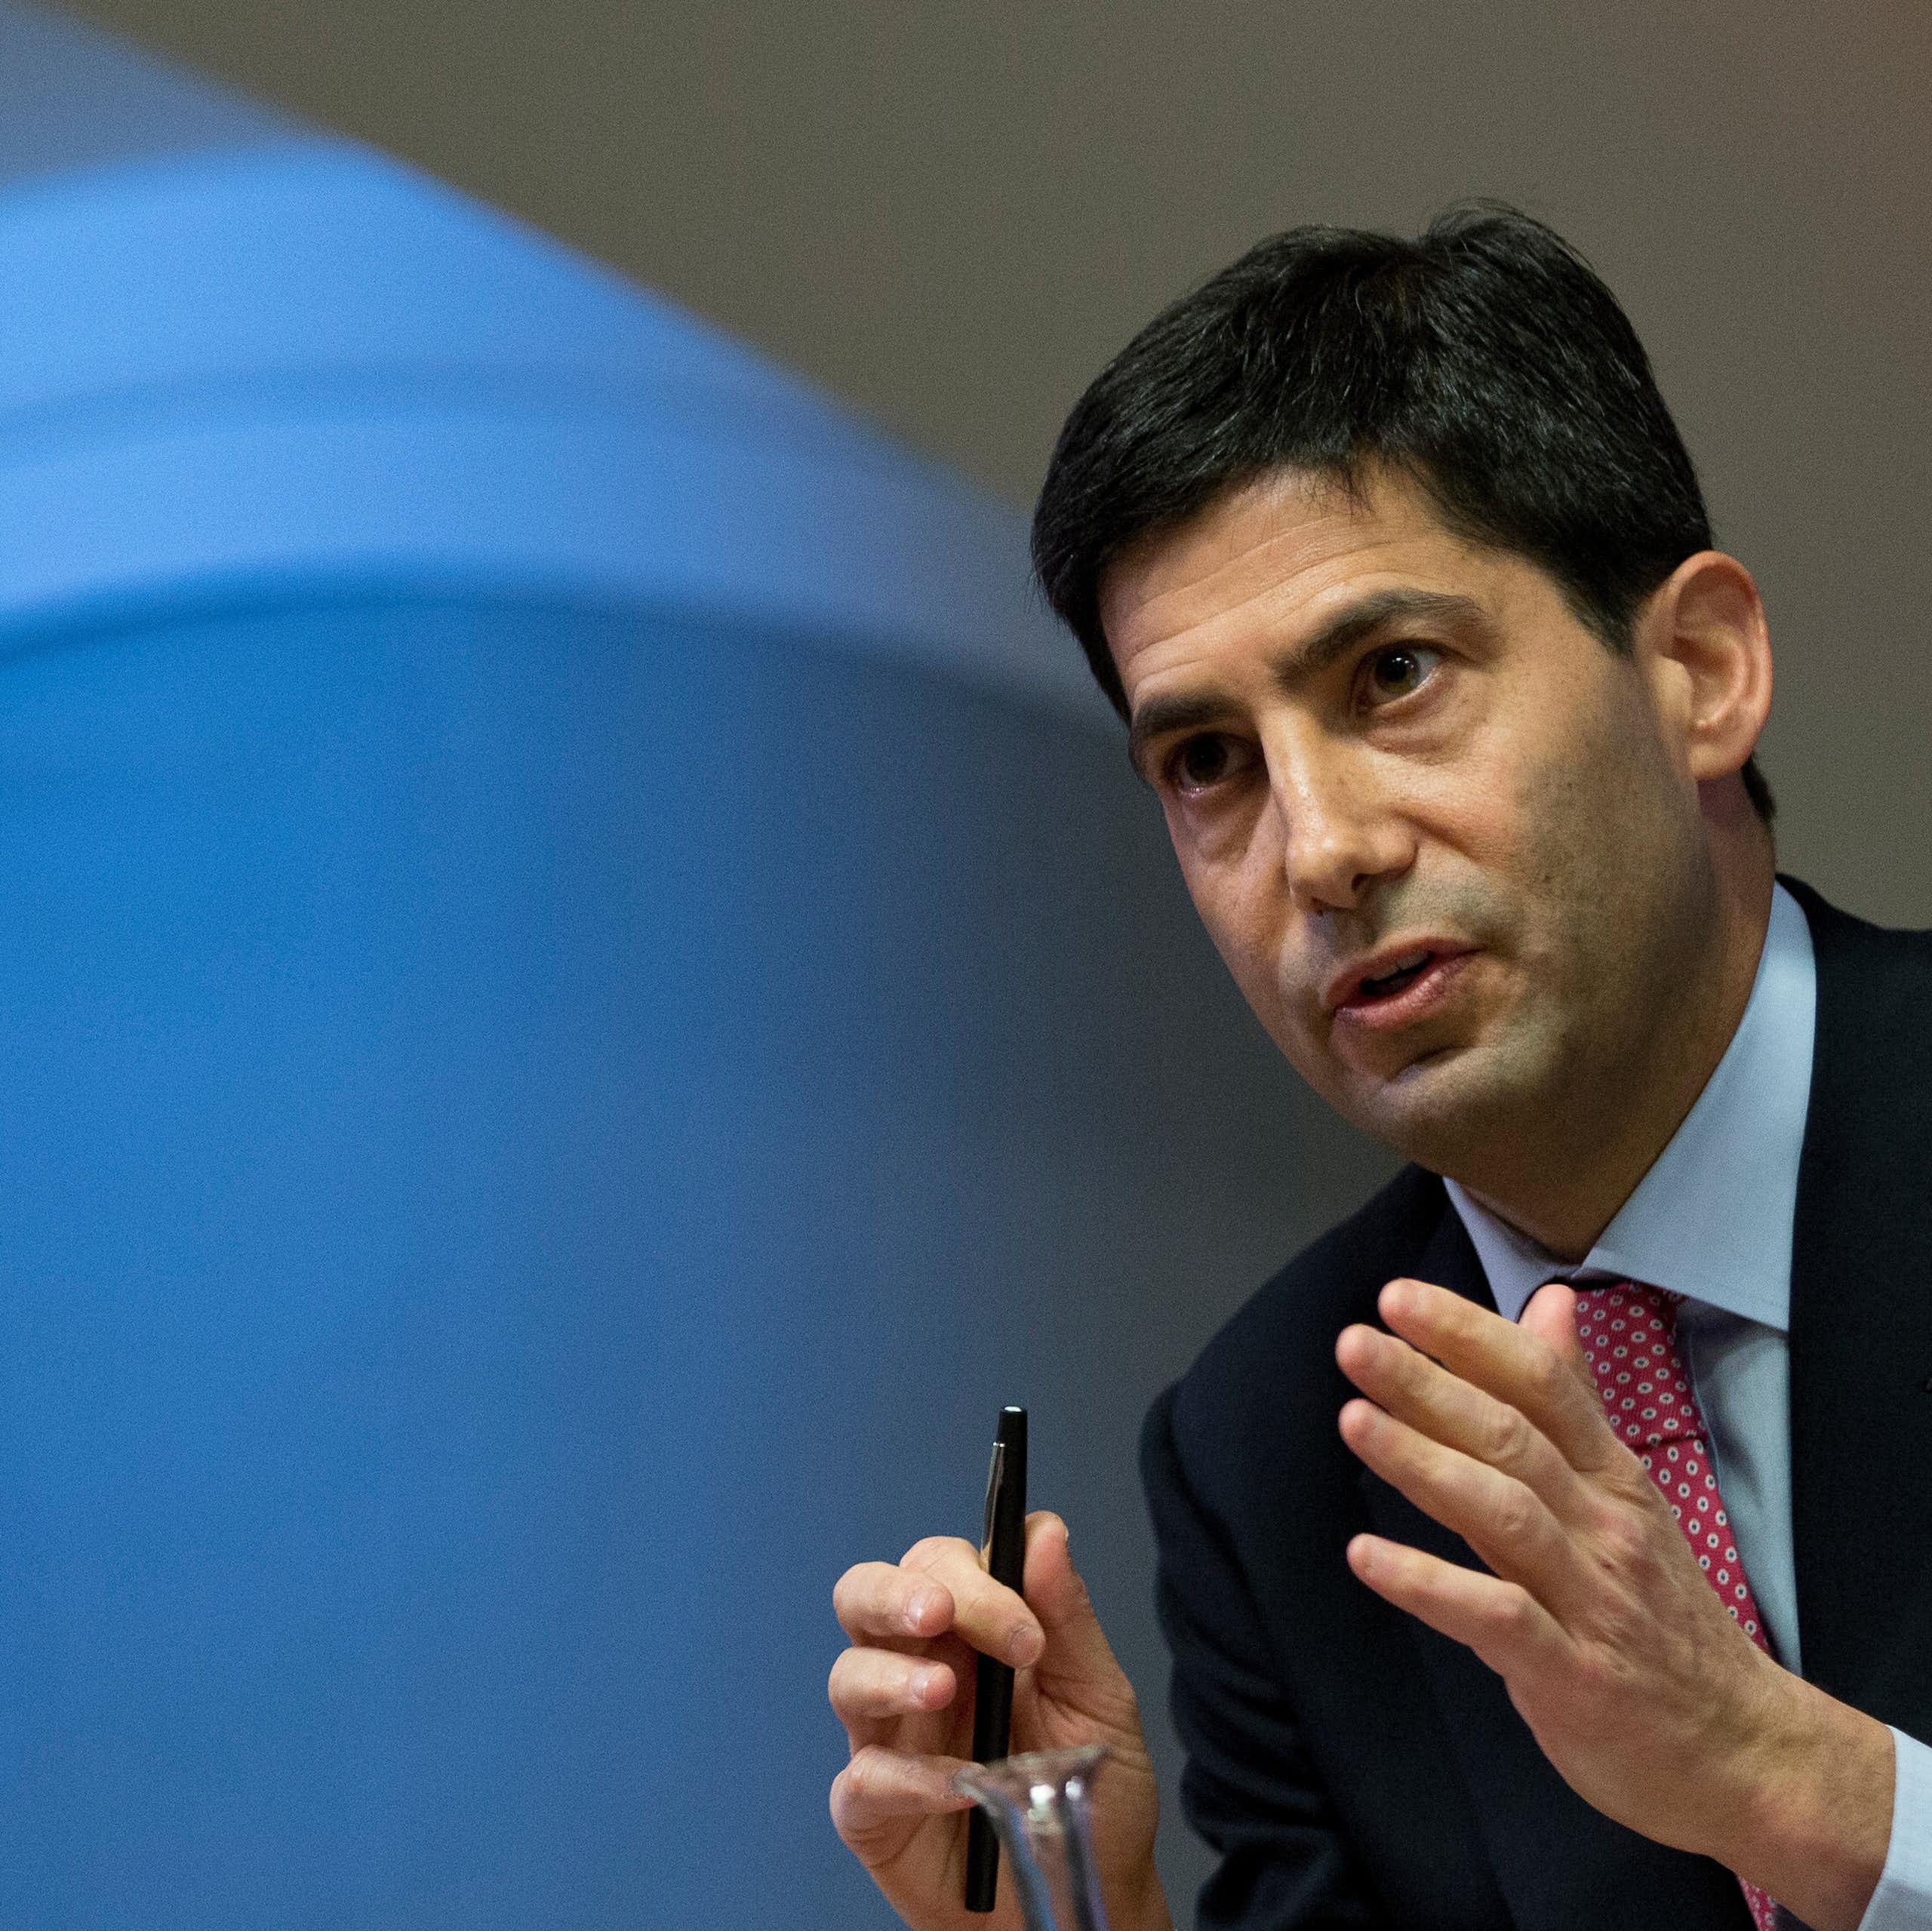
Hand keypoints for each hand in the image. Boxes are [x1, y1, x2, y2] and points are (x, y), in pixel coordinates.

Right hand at [829, 1511, 1168, 1930]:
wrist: (1088, 1897)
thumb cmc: (1092, 1793)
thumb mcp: (1099, 1698)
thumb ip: (1067, 1616)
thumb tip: (1044, 1528)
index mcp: (970, 1633)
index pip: (939, 1565)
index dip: (973, 1579)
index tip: (1025, 1629)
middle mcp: (919, 1671)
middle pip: (865, 1596)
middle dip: (895, 1594)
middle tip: (939, 1613)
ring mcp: (891, 1739)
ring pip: (848, 1676)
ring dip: (890, 1675)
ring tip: (945, 1694)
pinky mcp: (873, 1812)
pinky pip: (860, 1779)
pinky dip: (904, 1778)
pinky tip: (956, 1789)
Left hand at [1334, 1277, 1892, 1930]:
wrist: (1748, 1750)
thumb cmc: (1664, 1615)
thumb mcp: (1626, 1495)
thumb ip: (1573, 1401)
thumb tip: (1549, 1301)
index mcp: (1612, 1477)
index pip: (1542, 1383)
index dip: (1470, 1335)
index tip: (1397, 1297)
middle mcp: (1604, 1526)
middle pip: (1512, 1437)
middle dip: (1429, 1383)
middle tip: (1354, 1343)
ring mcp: (1592, 1600)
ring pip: (1503, 1513)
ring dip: (1423, 1463)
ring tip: (1353, 1421)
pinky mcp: (1573, 1675)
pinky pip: (1496, 1618)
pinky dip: (1429, 1584)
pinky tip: (1366, 1556)